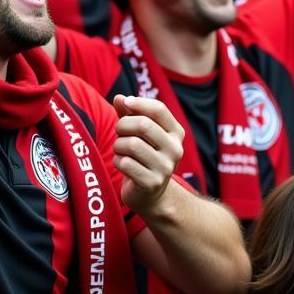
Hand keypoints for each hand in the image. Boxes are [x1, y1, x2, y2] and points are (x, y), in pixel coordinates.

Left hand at [111, 94, 183, 214]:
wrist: (150, 195)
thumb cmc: (143, 155)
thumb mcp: (139, 133)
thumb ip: (129, 114)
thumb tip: (119, 98)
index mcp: (176, 133)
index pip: (159, 109)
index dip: (139, 103)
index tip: (125, 103)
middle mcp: (175, 149)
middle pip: (143, 125)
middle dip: (123, 125)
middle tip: (119, 131)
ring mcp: (165, 168)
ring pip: (131, 145)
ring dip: (118, 145)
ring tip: (120, 150)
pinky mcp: (152, 183)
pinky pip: (125, 163)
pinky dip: (117, 161)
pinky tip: (122, 164)